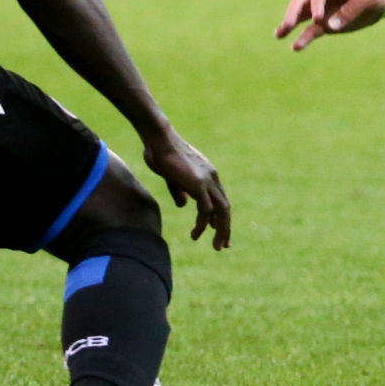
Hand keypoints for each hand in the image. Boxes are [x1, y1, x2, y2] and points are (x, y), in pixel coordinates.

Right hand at [143, 130, 231, 249]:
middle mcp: (212, 178)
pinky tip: (196, 235)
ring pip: (222, 211)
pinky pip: (206, 211)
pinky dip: (203, 225)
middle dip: (225, 228)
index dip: (220, 217)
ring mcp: (207, 181)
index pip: (220, 200)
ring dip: (221, 230)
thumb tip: (183, 205)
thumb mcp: (172, 176)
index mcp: (208, 174)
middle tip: (223, 246)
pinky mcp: (199, 185)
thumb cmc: (160, 152)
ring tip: (216, 247)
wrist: (159, 138)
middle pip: (225, 208)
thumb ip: (180, 190)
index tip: (217, 232)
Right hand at [275, 0, 384, 50]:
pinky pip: (312, 30)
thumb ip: (352, 9)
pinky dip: (303, 37)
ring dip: (290, 23)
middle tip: (287, 25)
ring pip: (302, 15)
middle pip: (302, 1)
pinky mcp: (328, 23)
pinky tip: (295, 47)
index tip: (319, 20)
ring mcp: (325, 10)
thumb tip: (331, 26)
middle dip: (293, 13)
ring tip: (279, 34)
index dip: (316, 5)